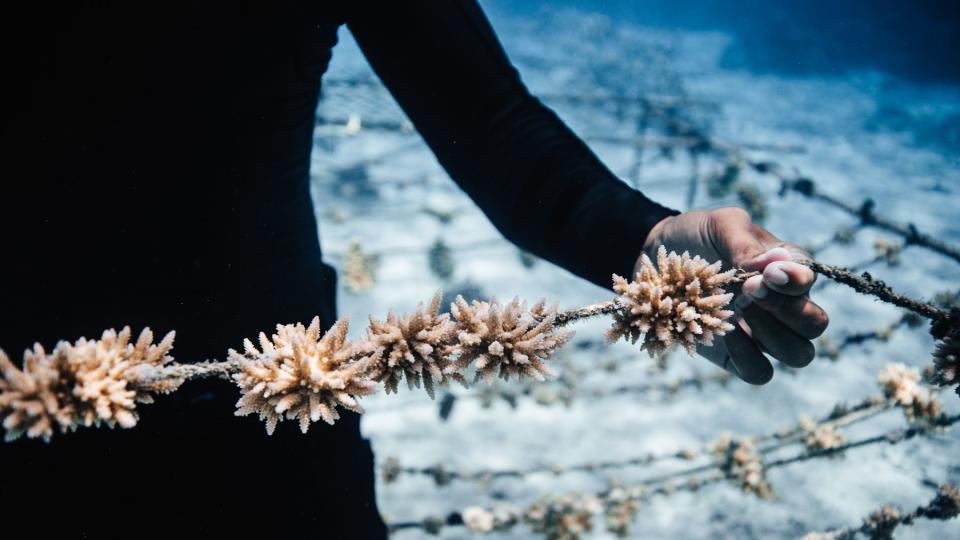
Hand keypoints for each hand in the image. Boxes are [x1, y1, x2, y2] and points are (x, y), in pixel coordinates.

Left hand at [639, 208, 828, 383]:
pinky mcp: (736, 355)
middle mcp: (782, 304)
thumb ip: (746, 245)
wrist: (654, 258)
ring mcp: (761, 334)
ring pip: (797, 354)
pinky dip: (748, 357)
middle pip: (814, 324)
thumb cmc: (695, 236)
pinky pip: (759, 372)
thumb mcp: (720, 226)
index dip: (796, 281)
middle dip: (789, 310)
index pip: (810, 281)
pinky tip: (723, 334)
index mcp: (787, 268)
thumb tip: (777, 263)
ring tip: (739, 310)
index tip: (768, 273)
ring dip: (773, 336)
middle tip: (749, 289)